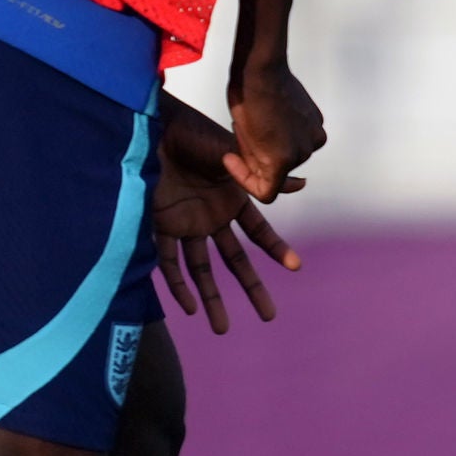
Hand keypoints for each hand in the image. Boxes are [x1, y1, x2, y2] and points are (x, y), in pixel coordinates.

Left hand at [154, 101, 299, 333]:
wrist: (152, 126)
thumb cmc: (192, 134)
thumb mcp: (231, 153)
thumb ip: (262, 172)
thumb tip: (302, 180)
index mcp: (232, 198)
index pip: (259, 232)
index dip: (276, 250)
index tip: (295, 268)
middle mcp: (212, 216)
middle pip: (235, 261)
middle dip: (251, 288)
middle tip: (268, 316)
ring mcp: (186, 224)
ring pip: (202, 270)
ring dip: (211, 299)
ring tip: (222, 328)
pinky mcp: (160, 226)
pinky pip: (168, 262)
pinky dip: (177, 286)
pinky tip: (188, 308)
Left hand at [223, 58, 326, 201]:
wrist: (263, 68)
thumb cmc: (246, 99)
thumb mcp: (243, 139)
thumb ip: (254, 162)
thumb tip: (265, 173)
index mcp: (281, 160)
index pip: (266, 192)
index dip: (245, 179)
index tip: (233, 160)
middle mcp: (303, 152)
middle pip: (279, 171)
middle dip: (261, 159)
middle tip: (246, 137)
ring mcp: (314, 137)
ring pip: (292, 155)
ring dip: (277, 146)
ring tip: (261, 125)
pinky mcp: (318, 123)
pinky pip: (303, 139)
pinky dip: (290, 134)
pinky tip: (277, 117)